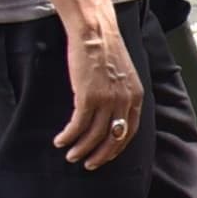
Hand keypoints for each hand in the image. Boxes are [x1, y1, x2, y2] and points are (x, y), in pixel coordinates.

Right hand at [58, 5, 144, 170]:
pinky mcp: (88, 97)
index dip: (116, 147)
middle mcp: (124, 102)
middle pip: (114, 138)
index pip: (129, 131)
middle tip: (88, 164)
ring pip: (94, 135)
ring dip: (81, 149)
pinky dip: (68, 136)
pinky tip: (60, 140)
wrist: (95, 33)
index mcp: (136, 97)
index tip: (106, 156)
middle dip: (100, 155)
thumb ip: (122, 95)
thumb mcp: (124, 76)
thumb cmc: (105, 52)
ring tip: (71, 156)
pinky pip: (78, 125)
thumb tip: (113, 114)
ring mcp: (107, 100)